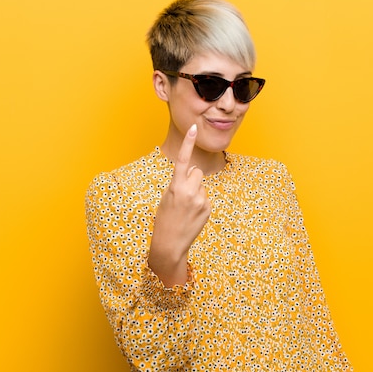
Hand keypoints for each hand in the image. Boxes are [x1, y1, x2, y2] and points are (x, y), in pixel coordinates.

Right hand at [148, 124, 210, 286]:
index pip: (182, 159)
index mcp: (175, 187)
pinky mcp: (208, 209)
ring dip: (196, 192)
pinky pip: (205, 197)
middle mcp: (190, 191)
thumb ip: (180, 182)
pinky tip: (192, 215)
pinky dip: (200, 203)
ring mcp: (201, 201)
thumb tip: (194, 171)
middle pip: (196, 172)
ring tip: (186, 208)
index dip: (188, 142)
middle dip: (191, 179)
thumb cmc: (165, 219)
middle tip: (182, 196)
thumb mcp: (167, 197)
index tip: (194, 127)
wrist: (170, 244)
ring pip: (201, 185)